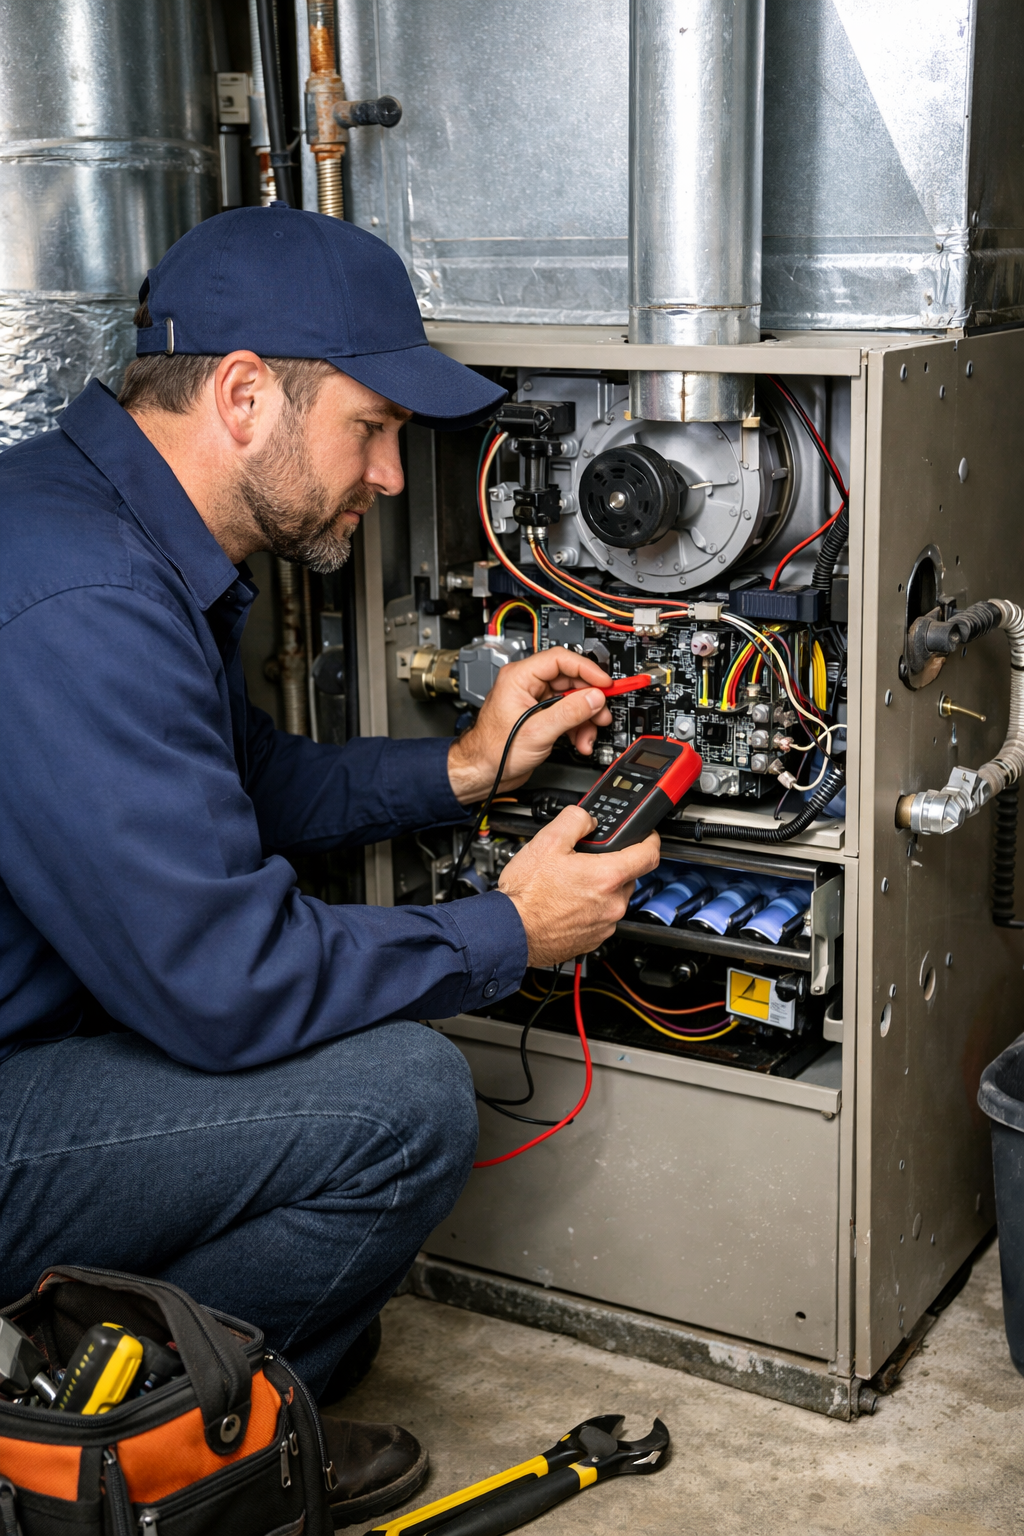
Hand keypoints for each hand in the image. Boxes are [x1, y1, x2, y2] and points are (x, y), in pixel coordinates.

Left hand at [447, 647, 613, 805]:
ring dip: (586, 719)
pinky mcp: (542, 717)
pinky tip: (580, 742)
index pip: (560, 660)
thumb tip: (594, 698)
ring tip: (589, 735)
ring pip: (572, 700)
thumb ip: (569, 712)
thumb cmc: (494, 750)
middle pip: (570, 681)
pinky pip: (568, 715)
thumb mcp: (537, 731)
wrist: (484, 772)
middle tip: (602, 713)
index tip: (604, 683)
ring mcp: (536, 701)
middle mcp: (528, 685)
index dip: (586, 669)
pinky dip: (578, 728)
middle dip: (589, 700)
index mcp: (520, 677)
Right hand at [498, 806, 660, 967]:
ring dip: (600, 887)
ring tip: (571, 883)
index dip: (650, 840)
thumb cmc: (526, 894)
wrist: (511, 931)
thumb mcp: (547, 841)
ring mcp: (604, 924)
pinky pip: (601, 917)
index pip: (649, 854)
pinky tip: (567, 902)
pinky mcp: (594, 939)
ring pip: (614, 897)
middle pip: (628, 875)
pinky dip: (590, 907)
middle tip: (587, 860)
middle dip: (613, 864)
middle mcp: (612, 904)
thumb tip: (588, 819)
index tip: (646, 836)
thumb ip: (575, 820)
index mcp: (607, 877)